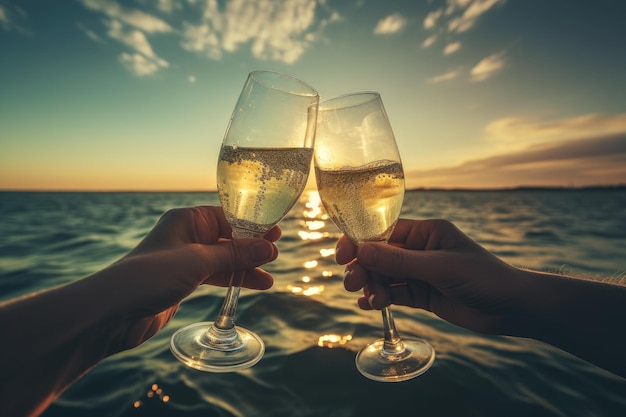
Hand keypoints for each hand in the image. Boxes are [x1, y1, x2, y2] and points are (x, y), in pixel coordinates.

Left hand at [95, 206, 279, 352]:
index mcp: (186, 220)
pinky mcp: (183, 282)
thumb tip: (268, 247)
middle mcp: (186, 236)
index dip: (252, 225)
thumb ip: (235, 254)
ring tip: (268, 279)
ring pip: (223, 260)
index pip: (226, 217)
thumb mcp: (199, 261)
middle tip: (275, 256)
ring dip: (245, 268)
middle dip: (251, 248)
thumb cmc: (152, 275)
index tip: (275, 232)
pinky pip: (214, 276)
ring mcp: (184, 260)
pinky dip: (232, 280)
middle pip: (227, 238)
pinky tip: (251, 286)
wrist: (115, 311)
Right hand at [336, 218, 525, 334]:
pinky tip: (370, 306)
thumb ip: (400, 261)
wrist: (512, 309)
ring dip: (372, 286)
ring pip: (385, 276)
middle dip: (363, 268)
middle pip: (380, 256)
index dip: (360, 242)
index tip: (342, 255)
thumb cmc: (483, 278)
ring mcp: (421, 273)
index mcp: (427, 232)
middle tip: (352, 283)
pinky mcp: (423, 294)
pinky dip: (381, 298)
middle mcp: (421, 250)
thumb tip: (361, 250)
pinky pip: (395, 293)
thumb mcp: (440, 267)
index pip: (384, 232)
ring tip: (368, 299)